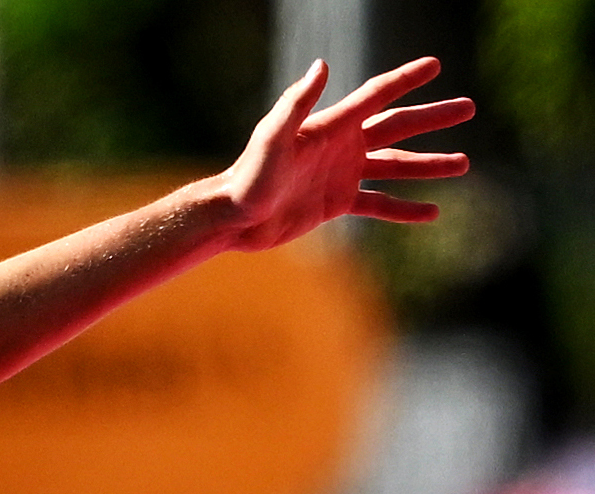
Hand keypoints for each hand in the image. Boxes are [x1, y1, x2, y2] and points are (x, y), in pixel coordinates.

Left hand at [215, 57, 473, 251]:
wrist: (233, 219)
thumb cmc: (248, 176)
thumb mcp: (273, 136)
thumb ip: (298, 102)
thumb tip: (322, 65)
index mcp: (333, 125)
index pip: (378, 95)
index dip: (406, 78)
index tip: (435, 65)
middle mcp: (343, 146)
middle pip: (398, 126)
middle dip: (433, 117)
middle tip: (469, 107)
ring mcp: (342, 174)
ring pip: (395, 165)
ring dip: (429, 164)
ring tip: (463, 163)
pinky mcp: (337, 203)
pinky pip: (379, 204)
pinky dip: (404, 208)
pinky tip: (432, 212)